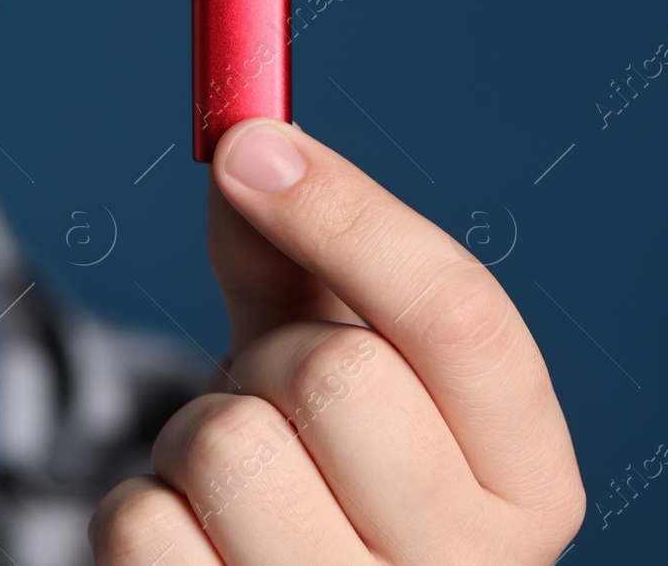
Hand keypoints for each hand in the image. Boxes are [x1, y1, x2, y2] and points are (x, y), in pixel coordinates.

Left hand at [89, 118, 584, 563]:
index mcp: (526, 479)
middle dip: (266, 356)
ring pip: (227, 445)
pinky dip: (141, 507)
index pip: (462, 317)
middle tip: (265, 396)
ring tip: (225, 480)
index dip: (348, 212)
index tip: (248, 141)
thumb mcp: (330, 358)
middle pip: (335, 375)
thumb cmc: (319, 468)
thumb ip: (304, 258)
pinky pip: (142, 525)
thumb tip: (244, 151)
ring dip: (191, 436)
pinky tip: (192, 539)